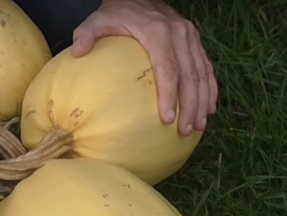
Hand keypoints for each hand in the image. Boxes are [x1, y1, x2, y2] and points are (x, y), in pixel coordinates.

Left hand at [70, 0, 217, 135]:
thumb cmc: (117, 13)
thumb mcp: (98, 19)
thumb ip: (87, 34)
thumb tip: (77, 52)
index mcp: (158, 32)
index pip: (168, 68)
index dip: (170, 95)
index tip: (167, 119)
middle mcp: (180, 34)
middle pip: (189, 76)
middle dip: (190, 105)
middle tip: (185, 130)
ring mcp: (190, 38)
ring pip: (202, 73)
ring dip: (202, 101)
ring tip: (199, 126)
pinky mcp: (195, 41)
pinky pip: (206, 67)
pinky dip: (210, 88)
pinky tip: (208, 108)